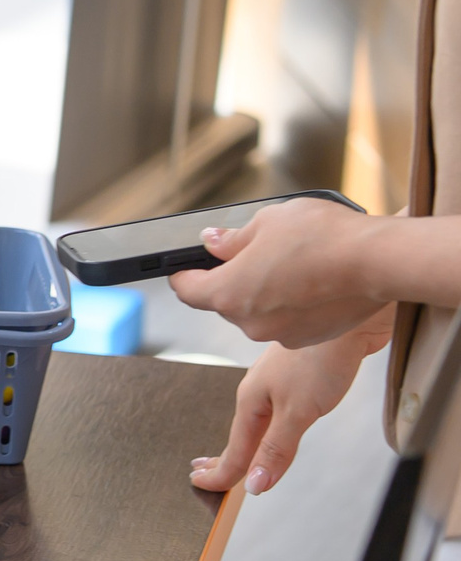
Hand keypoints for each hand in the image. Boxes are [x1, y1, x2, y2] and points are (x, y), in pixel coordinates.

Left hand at [168, 197, 388, 347]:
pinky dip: (290, 304)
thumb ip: (234, 238)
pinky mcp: (308, 338)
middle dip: (233, 278)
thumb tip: (213, 242)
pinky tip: (311, 281)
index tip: (182, 269)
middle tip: (255, 253)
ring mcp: (279, 334)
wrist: (379, 263)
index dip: (183, 276)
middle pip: (225, 301)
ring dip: (264, 292)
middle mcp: (250, 321)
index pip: (188, 291)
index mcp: (229, 293)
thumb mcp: (268, 222)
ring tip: (292, 263)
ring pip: (258, 311)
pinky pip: (286, 320)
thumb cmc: (324, 239)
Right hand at [189, 313, 388, 494]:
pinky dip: (266, 426)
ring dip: (244, 441)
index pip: (233, 448)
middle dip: (223, 457)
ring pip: (255, 421)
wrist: (350, 320)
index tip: (204, 485)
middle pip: (238, 434)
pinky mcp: (298, 378)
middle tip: (206, 473)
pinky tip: (273, 425)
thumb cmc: (321, 357)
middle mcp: (260, 391)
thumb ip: (276, 449)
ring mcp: (278, 383)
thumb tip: (255, 484)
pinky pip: (274, 410)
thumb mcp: (297, 412)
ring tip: (238, 456)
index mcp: (252, 400)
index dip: (220, 472)